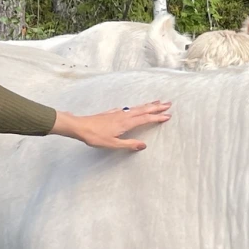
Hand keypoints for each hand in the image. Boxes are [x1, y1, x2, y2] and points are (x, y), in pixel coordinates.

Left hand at [51, 100, 171, 152]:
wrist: (80, 126)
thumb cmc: (95, 136)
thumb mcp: (113, 144)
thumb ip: (129, 144)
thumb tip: (143, 145)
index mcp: (126, 123)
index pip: (145, 119)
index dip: (157, 117)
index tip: (168, 116)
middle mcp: (124, 115)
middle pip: (143, 110)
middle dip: (156, 107)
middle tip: (168, 103)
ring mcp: (118, 113)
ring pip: (136, 108)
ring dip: (147, 105)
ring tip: (156, 103)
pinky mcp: (111, 113)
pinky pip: (128, 109)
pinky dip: (135, 107)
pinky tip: (133, 108)